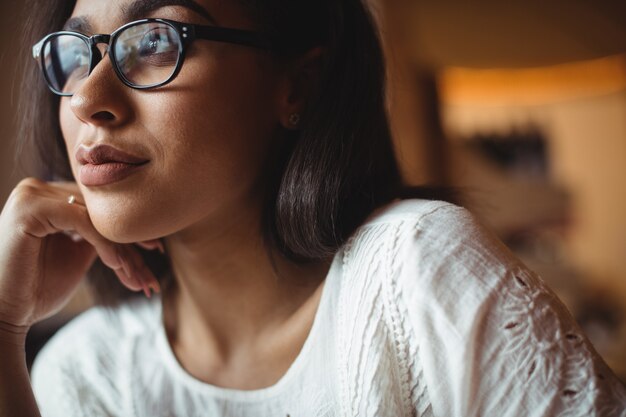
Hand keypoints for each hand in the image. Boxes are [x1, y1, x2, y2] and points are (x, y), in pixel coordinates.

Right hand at [0, 178, 160, 331]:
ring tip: (139, 278)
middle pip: (100, 212)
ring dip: (122, 249)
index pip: (99, 208)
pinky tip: (117, 266)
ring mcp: (31, 194)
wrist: (4, 314)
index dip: (129, 229)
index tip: (156, 249)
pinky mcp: (29, 207)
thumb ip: (98, 235)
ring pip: (95, 217)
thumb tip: (135, 228)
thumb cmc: (37, 289)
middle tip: (153, 268)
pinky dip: (104, 244)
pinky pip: (82, 220)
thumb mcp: (78, 255)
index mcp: (49, 197)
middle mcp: (38, 188)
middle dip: (131, 242)